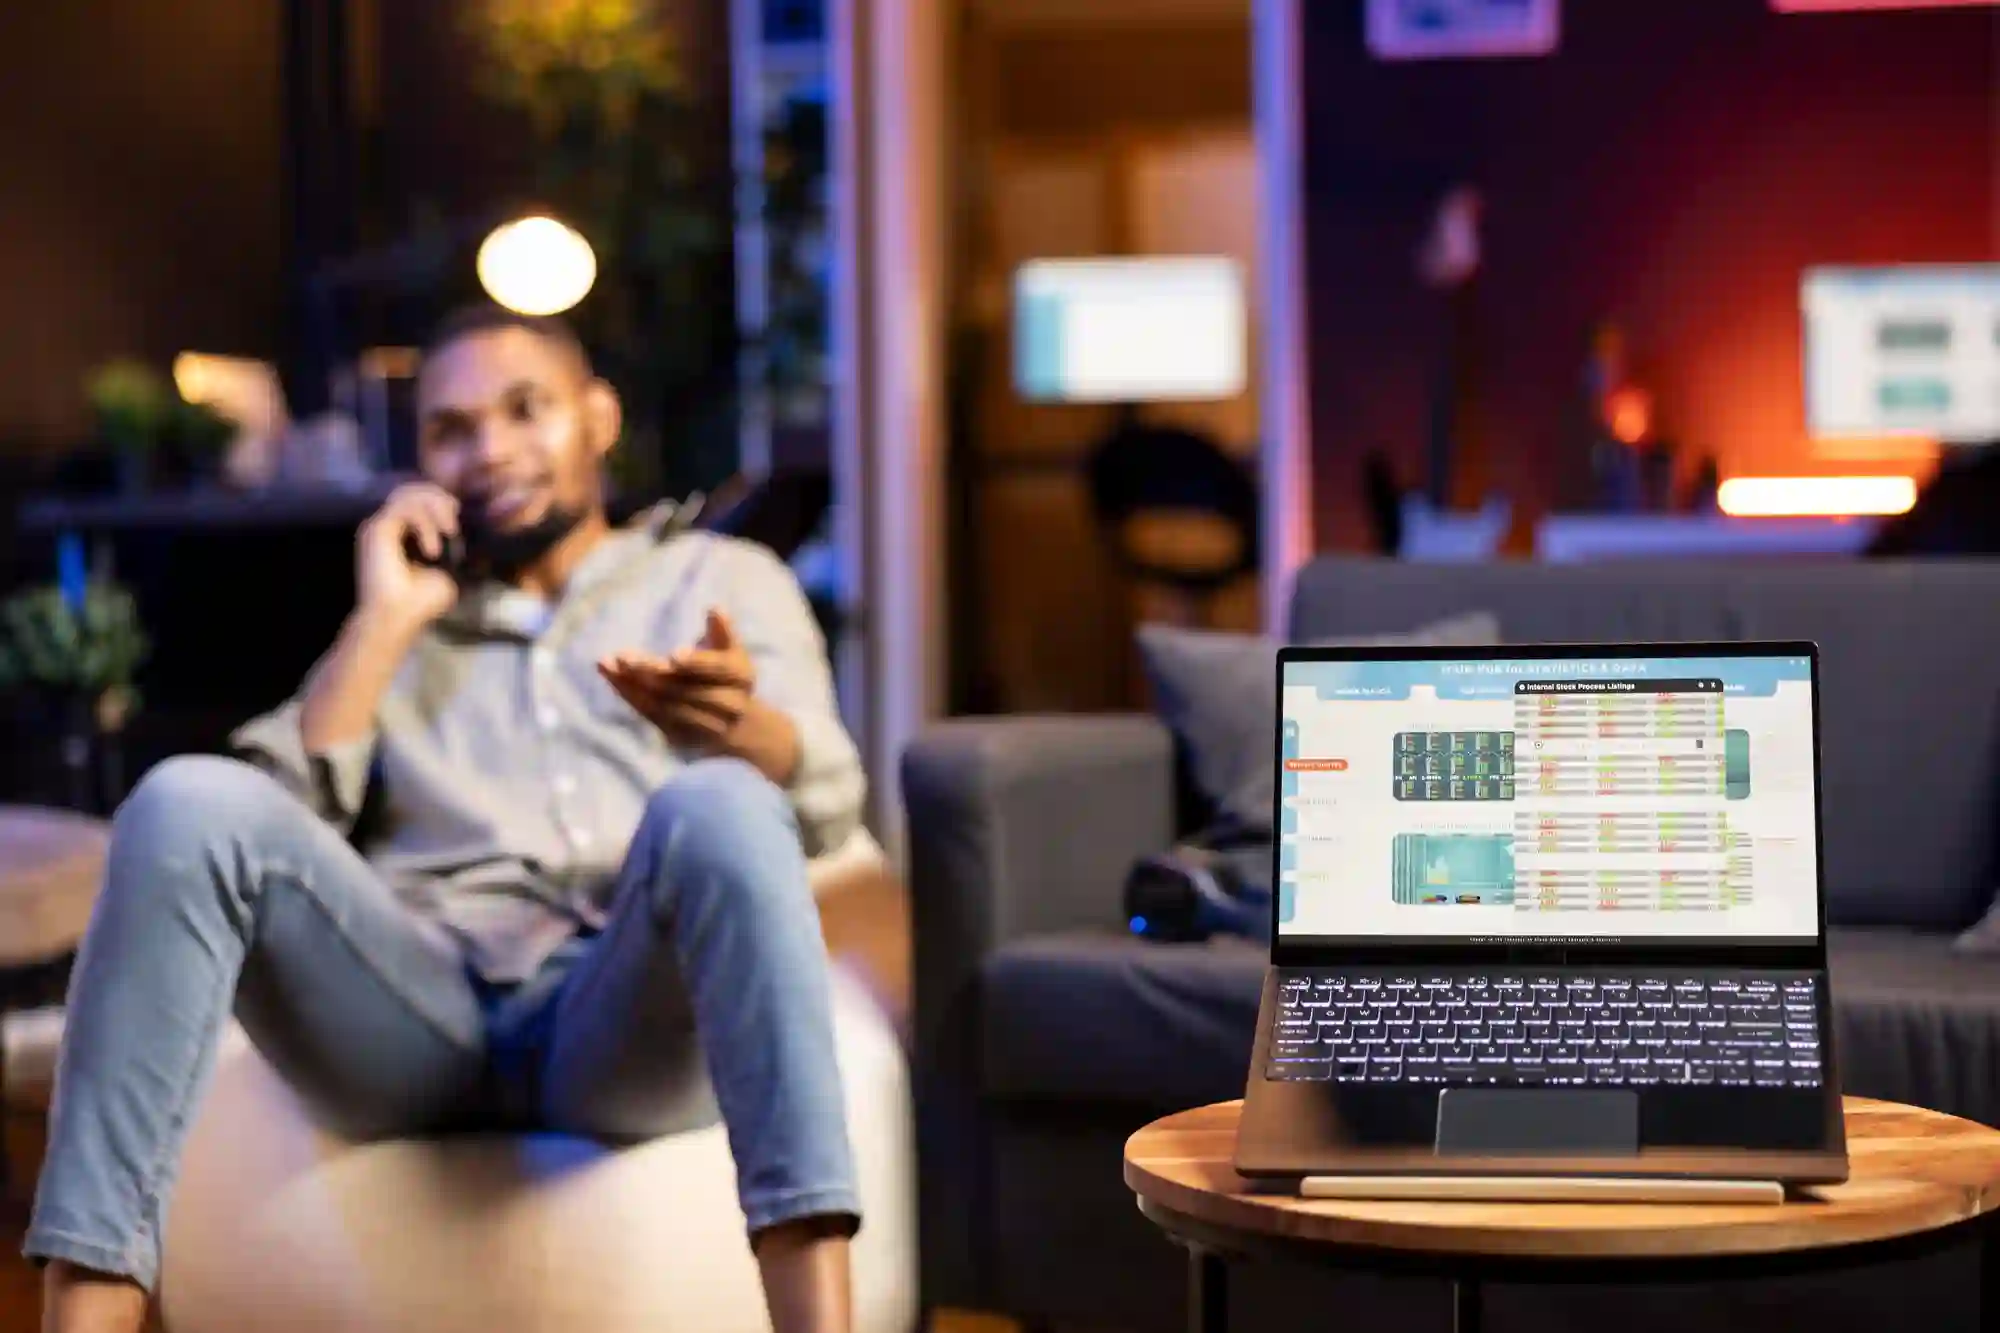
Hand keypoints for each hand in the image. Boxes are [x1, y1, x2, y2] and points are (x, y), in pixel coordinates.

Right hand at [355, 481, 460, 626]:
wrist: (396, 618)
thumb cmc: (420, 601)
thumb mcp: (448, 570)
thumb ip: (455, 550)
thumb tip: (473, 535)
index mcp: (403, 531)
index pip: (419, 497)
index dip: (441, 499)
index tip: (457, 518)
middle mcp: (389, 524)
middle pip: (413, 488)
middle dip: (440, 498)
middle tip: (454, 523)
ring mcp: (381, 525)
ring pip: (408, 493)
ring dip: (435, 508)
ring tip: (449, 532)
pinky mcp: (377, 530)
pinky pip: (403, 508)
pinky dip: (424, 523)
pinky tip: (432, 549)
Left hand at [599, 608, 756, 748]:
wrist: (735, 725)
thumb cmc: (728, 676)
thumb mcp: (731, 651)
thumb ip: (722, 632)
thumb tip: (715, 608)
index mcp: (742, 677)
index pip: (717, 669)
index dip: (697, 663)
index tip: (673, 655)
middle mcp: (728, 706)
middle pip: (684, 689)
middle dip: (652, 673)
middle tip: (623, 656)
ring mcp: (703, 727)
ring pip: (663, 705)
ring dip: (633, 684)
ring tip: (607, 663)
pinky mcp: (681, 738)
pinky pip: (650, 715)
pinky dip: (628, 695)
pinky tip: (611, 676)